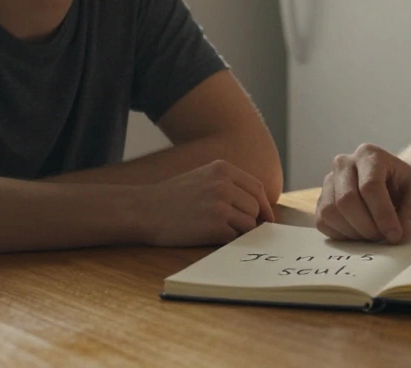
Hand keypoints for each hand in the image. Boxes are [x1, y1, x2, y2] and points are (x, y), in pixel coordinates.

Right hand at [139, 160, 274, 245]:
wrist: (144, 210)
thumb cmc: (172, 197)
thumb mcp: (202, 177)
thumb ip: (228, 184)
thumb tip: (257, 205)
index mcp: (223, 169)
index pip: (257, 188)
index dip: (264, 206)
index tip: (266, 219)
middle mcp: (224, 184)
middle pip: (255, 207)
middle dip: (251, 221)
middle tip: (239, 230)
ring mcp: (221, 204)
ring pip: (248, 224)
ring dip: (239, 232)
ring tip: (218, 231)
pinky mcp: (215, 225)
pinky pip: (235, 237)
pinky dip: (228, 240)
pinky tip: (211, 236)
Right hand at [315, 143, 410, 242]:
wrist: (388, 186)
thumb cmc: (403, 188)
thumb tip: (397, 232)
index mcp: (369, 154)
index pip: (370, 186)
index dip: (382, 215)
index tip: (395, 235)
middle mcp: (343, 162)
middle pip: (346, 200)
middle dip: (367, 226)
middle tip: (383, 237)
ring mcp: (328, 181)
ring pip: (331, 212)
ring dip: (354, 232)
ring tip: (373, 234)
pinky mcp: (320, 200)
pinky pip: (323, 222)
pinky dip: (342, 235)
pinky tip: (359, 232)